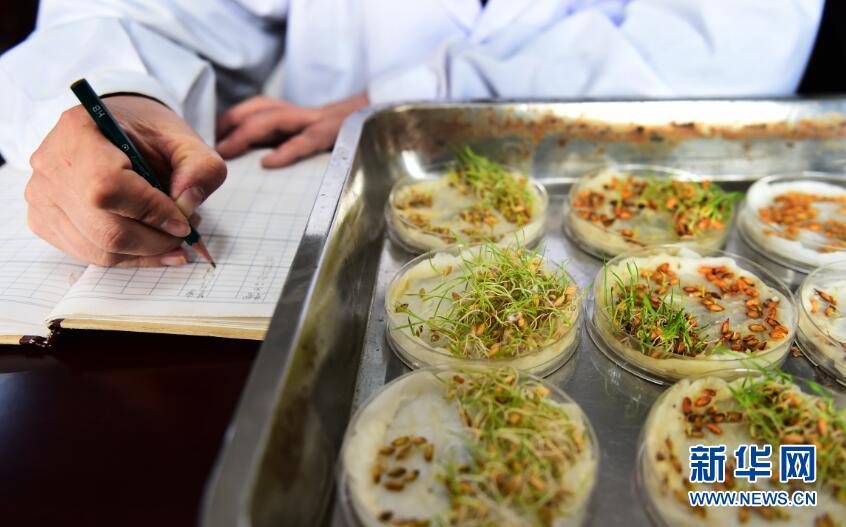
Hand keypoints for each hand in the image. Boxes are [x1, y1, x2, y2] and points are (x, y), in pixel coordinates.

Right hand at [26, 95, 226, 266]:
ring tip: (173, 238)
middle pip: (104, 229)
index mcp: (79, 131)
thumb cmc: (148, 135)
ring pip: (98, 249)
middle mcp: (51, 165)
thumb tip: (189, 204)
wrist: (114, 132)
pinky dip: (128, 257)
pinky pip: (89, 254)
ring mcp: (41, 197)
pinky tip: (152, 247)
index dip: (152, 212)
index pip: (108, 187)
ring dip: (146, 253)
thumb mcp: (184, 140)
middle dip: (156, 241)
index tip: (184, 221)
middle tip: (185, 234)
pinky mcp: (43, 221)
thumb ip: (200, 168)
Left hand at [215, 92, 367, 167]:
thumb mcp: (316, 139)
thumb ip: (291, 145)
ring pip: (275, 117)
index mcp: (298, 116)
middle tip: (211, 144)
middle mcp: (304, 115)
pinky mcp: (334, 135)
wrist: (387, 123)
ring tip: (227, 149)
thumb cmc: (349, 141)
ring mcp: (319, 122)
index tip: (210, 135)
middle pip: (260, 108)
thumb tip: (260, 164)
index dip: (231, 117)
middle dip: (232, 122)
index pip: (257, 108)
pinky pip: (306, 141)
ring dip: (247, 131)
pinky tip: (269, 162)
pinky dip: (286, 151)